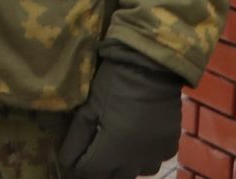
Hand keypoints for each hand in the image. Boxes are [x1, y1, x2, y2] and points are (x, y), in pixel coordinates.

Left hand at [56, 46, 183, 178]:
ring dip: (120, 166)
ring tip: (111, 148)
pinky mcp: (170, 146)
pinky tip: (134, 140)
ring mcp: (156, 155)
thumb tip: (65, 160)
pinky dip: (140, 156)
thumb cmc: (114, 83)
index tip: (68, 160)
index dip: (76, 168)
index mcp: (114, 151)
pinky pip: (152, 160)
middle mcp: (138, 161)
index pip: (90, 173)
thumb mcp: (89, 108)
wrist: (151, 67)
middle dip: (97, 169)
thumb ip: (77, 138)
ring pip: (135, 173)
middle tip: (87, 154)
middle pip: (113, 177)